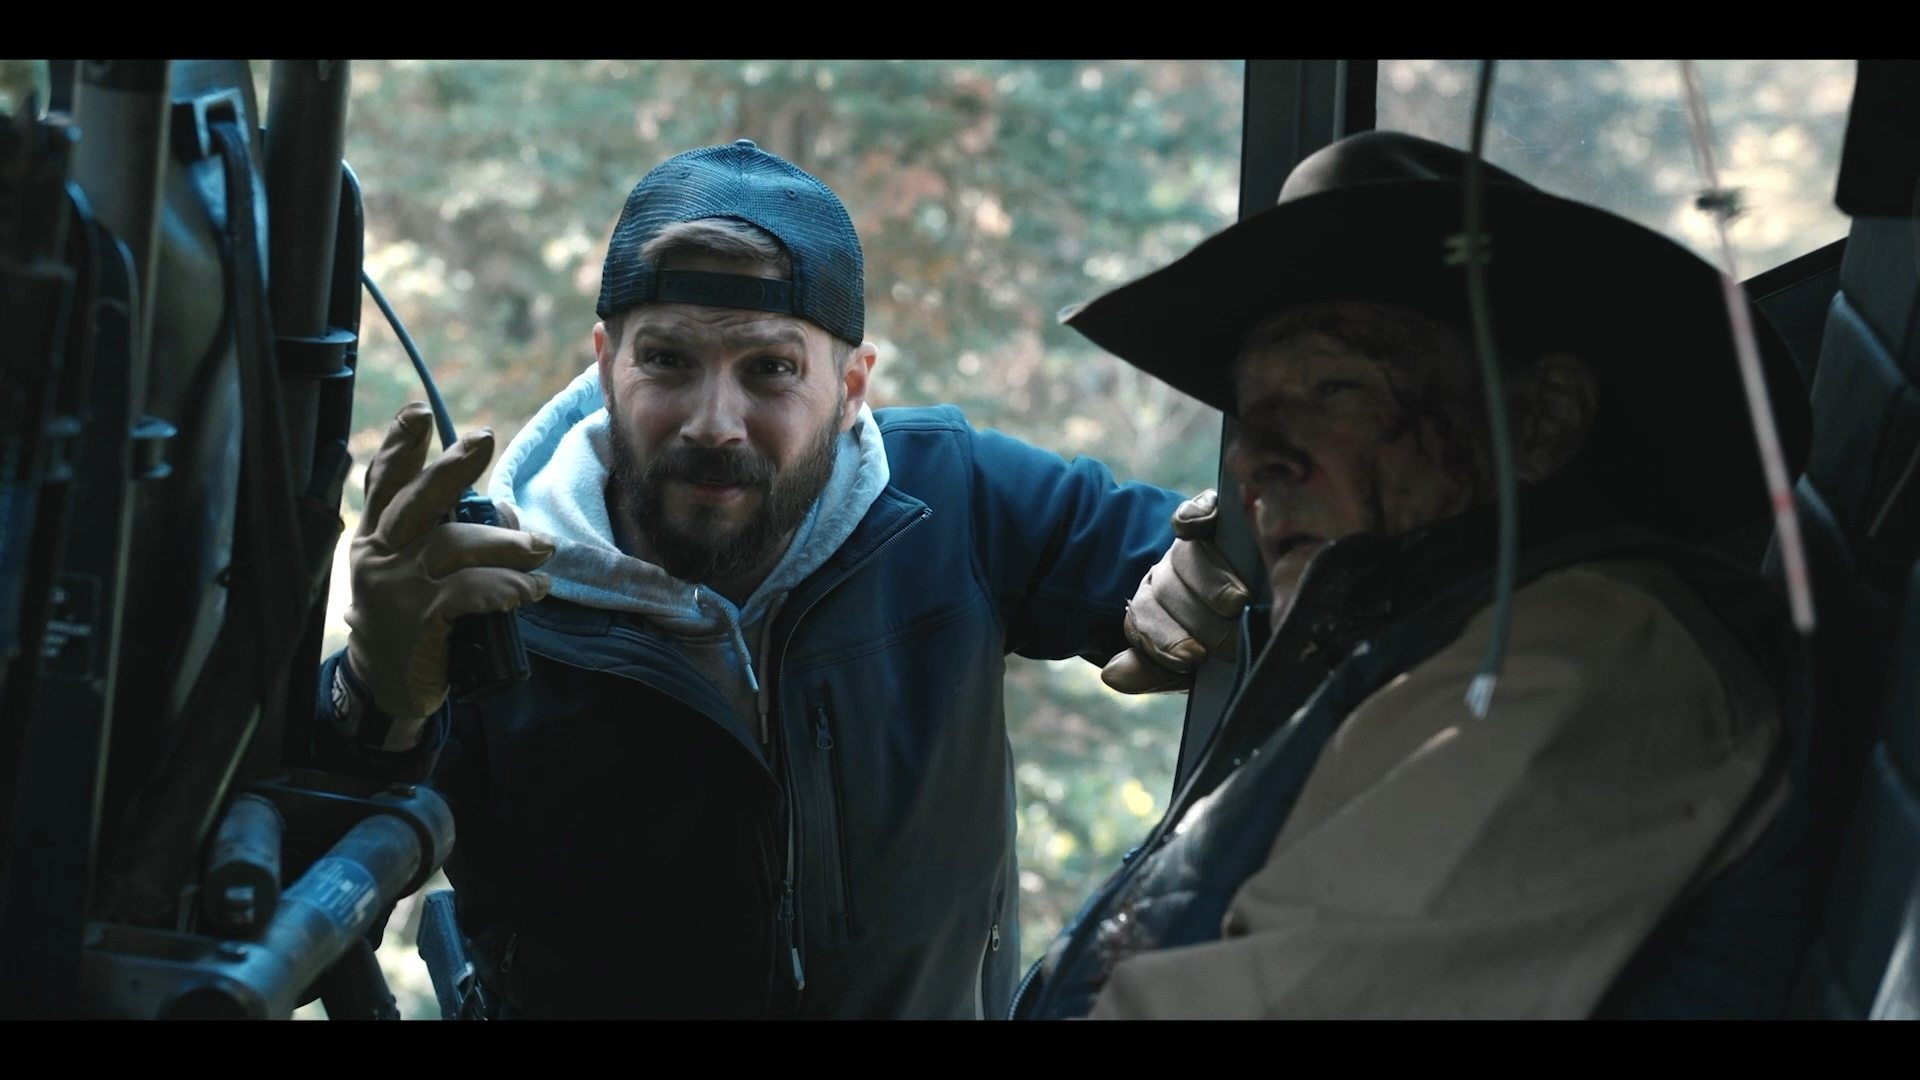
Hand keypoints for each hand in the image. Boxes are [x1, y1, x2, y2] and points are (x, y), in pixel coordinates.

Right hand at [345, 402, 554, 725]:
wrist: (388, 689)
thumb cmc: (412, 622)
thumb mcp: (415, 576)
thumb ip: (445, 540)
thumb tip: (504, 512)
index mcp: (375, 538)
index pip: (383, 483)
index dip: (399, 445)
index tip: (418, 412)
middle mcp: (377, 555)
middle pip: (415, 500)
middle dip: (450, 468)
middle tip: (482, 439)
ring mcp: (394, 587)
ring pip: (452, 544)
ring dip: (507, 544)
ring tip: (544, 551)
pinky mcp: (417, 619)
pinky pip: (470, 590)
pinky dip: (508, 587)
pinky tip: (533, 590)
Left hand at [1101, 490, 1249, 693]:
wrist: (1283, 611)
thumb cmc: (1230, 645)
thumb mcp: (1193, 666)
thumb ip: (1152, 669)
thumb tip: (1110, 674)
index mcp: (1155, 608)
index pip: (1142, 620)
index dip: (1163, 640)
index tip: (1192, 659)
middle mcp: (1168, 573)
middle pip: (1163, 589)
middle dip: (1195, 619)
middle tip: (1229, 642)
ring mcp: (1191, 544)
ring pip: (1183, 557)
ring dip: (1208, 583)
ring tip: (1236, 604)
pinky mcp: (1213, 512)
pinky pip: (1195, 511)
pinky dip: (1193, 516)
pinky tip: (1197, 527)